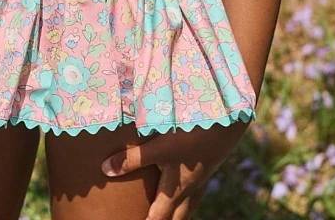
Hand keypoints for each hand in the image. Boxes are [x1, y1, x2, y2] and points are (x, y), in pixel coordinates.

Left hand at [101, 119, 250, 219]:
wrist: (228, 123)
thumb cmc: (192, 136)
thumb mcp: (159, 147)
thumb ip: (132, 159)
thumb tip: (106, 170)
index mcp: (175, 190)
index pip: (158, 218)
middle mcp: (189, 189)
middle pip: (175, 216)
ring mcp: (200, 178)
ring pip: (188, 204)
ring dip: (177, 212)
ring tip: (170, 213)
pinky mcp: (207, 164)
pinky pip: (195, 188)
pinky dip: (186, 195)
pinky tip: (185, 186)